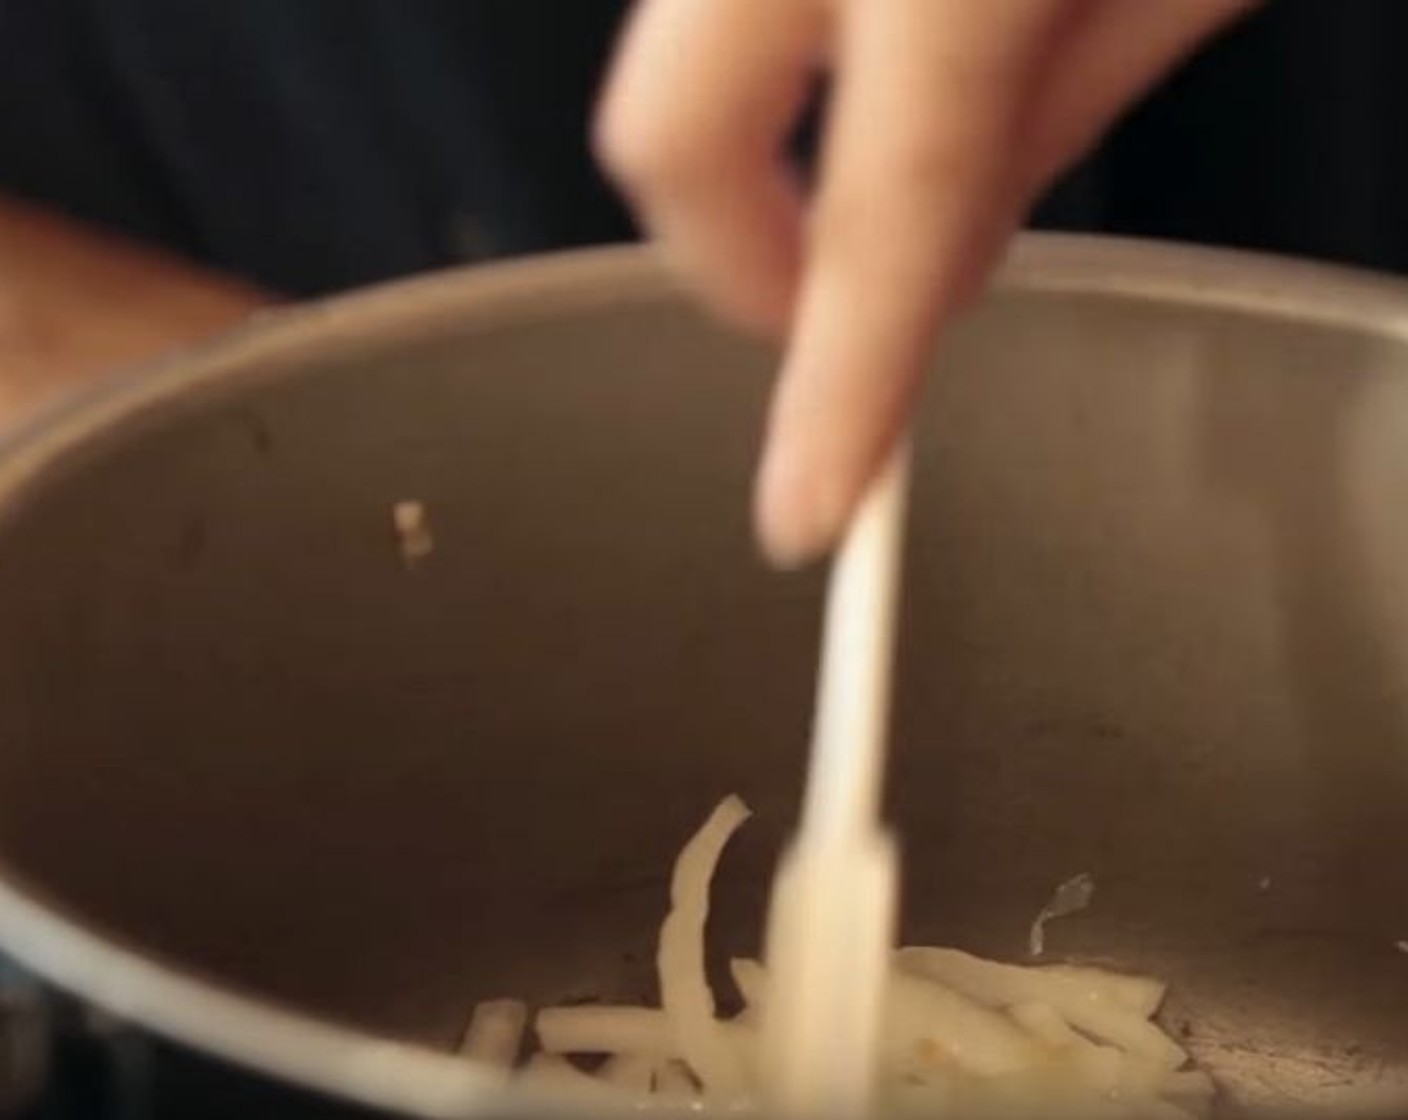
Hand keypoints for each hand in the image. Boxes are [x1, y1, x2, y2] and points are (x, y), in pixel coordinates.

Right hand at [596, 0, 1254, 565]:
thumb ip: (1065, 108)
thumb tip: (961, 246)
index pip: (877, 225)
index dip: (835, 395)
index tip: (806, 513)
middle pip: (670, 145)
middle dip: (731, 269)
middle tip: (822, 322)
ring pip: (679, 69)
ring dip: (763, 155)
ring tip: (886, 167)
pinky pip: (720, 8)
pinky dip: (773, 69)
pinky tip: (880, 60)